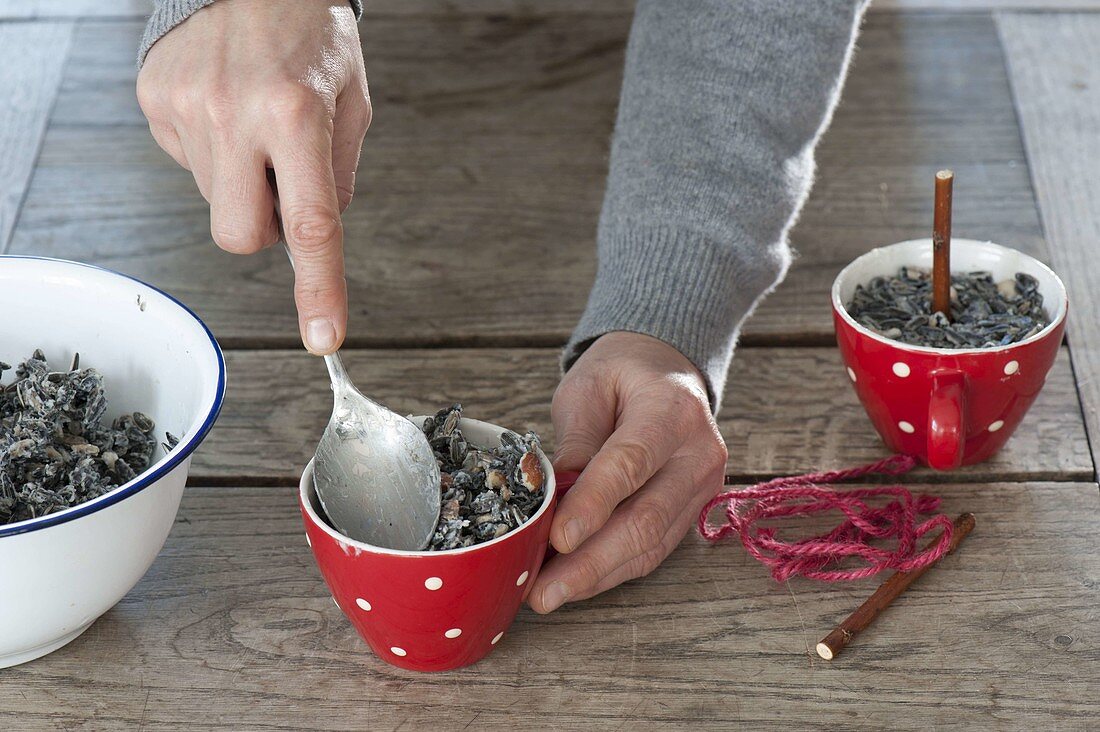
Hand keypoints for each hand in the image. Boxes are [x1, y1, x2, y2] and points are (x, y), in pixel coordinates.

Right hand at [137, 0, 370, 353]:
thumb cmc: (312, 37)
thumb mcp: (353, 104)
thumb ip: (338, 178)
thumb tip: (313, 237)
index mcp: (297, 115)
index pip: (310, 226)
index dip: (319, 289)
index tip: (322, 336)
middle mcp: (236, 114)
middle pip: (240, 236)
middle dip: (264, 229)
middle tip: (282, 182)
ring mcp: (187, 108)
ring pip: (216, 202)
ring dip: (241, 182)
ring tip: (254, 125)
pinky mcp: (155, 101)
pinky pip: (187, 164)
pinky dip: (213, 152)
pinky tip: (225, 111)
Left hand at [528, 332, 727, 612]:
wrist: (666, 371)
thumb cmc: (620, 374)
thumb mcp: (586, 389)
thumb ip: (575, 442)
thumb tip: (554, 501)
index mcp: (672, 410)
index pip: (630, 465)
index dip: (592, 506)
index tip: (557, 539)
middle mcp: (699, 453)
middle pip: (646, 519)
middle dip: (590, 562)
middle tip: (544, 591)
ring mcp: (702, 487)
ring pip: (651, 545)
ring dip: (597, 576)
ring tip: (550, 595)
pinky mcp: (694, 511)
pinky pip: (653, 550)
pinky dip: (612, 570)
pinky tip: (576, 583)